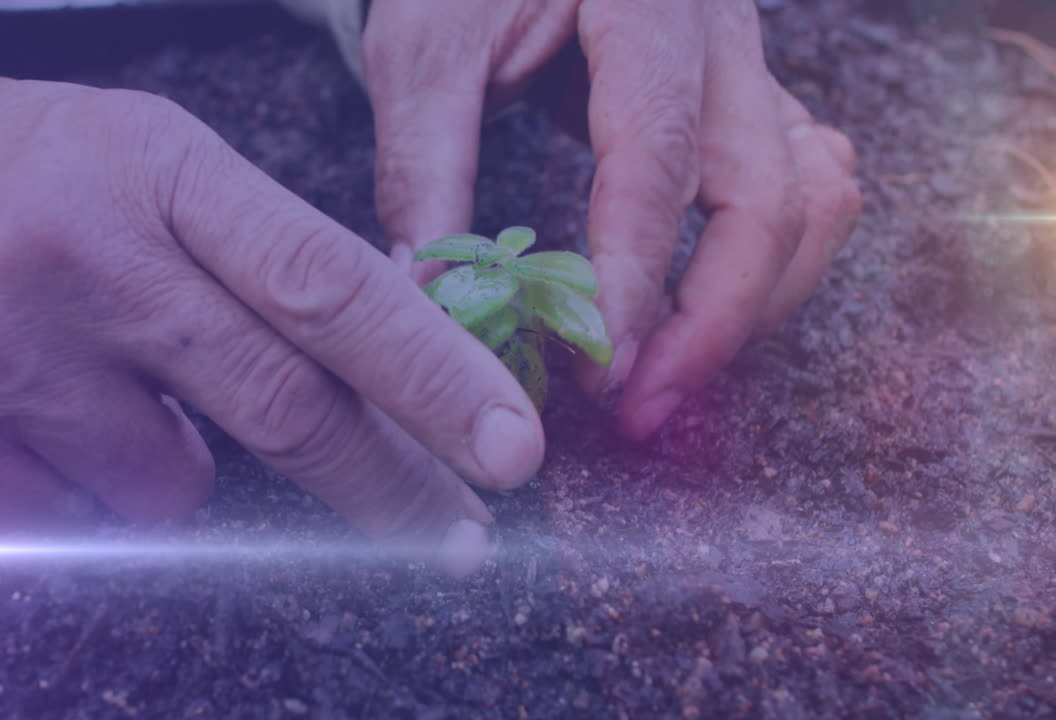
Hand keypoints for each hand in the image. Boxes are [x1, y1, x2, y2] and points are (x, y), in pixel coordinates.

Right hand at [0, 45, 545, 575]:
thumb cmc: (9, 170)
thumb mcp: (142, 162)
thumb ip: (257, 256)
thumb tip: (383, 378)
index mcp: (157, 167)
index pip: (325, 283)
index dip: (431, 373)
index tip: (511, 445)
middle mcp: (84, 254)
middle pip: (280, 404)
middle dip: (383, 483)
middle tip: (450, 532)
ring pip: (173, 487)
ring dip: (178, 461)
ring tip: (105, 380)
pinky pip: (72, 521)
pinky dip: (82, 486)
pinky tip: (30, 410)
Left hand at [362, 0, 861, 438]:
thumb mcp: (425, 50)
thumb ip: (424, 167)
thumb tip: (427, 302)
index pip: (661, 153)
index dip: (637, 273)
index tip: (601, 369)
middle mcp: (724, 32)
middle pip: (773, 193)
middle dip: (716, 321)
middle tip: (640, 409)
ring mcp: (752, 68)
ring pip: (813, 202)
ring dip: (755, 307)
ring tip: (670, 380)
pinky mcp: (751, 104)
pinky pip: (808, 190)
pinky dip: (772, 267)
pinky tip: (707, 314)